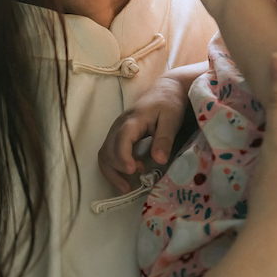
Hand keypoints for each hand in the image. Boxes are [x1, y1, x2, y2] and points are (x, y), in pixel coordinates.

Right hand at [97, 65, 203, 193]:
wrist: (165, 90)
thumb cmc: (169, 103)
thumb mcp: (171, 119)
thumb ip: (164, 139)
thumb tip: (159, 160)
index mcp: (133, 120)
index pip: (121, 139)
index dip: (123, 156)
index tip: (132, 171)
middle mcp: (119, 125)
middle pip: (107, 150)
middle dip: (116, 170)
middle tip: (132, 185)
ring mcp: (116, 131)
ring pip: (104, 154)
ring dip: (112, 172)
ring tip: (127, 187)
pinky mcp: (118, 136)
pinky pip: (108, 153)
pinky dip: (113, 168)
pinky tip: (127, 176)